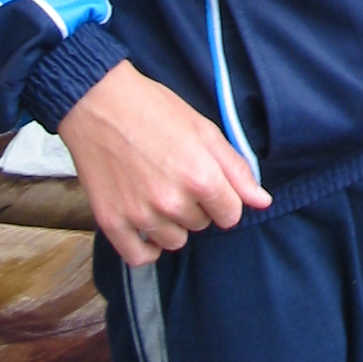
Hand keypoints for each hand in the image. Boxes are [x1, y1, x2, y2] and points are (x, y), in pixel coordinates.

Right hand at [59, 61, 270, 265]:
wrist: (99, 104)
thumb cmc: (154, 110)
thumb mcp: (204, 129)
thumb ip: (236, 168)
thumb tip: (263, 201)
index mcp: (200, 177)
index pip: (231, 215)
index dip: (225, 199)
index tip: (211, 185)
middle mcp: (172, 202)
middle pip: (202, 225)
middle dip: (197, 205)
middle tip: (178, 175)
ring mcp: (140, 215)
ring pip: (174, 241)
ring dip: (172, 223)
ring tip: (159, 191)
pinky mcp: (112, 223)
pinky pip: (140, 257)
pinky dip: (147, 246)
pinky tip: (148, 224)